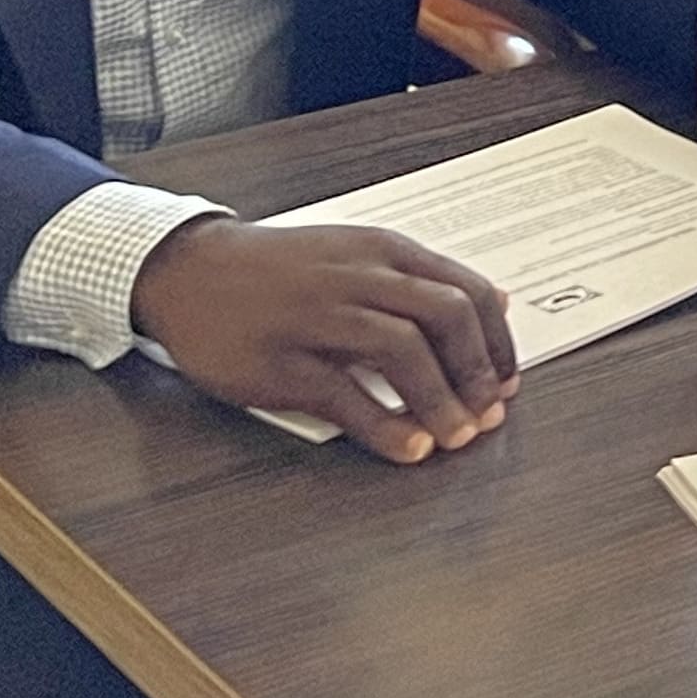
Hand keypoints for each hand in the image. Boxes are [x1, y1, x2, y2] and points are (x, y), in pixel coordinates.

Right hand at [132, 216, 515, 462]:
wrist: (188, 270)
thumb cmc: (281, 269)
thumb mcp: (358, 252)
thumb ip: (424, 277)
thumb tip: (500, 301)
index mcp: (384, 250)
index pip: (467, 291)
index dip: (498, 342)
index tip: (508, 380)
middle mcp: (358, 276)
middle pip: (446, 317)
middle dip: (479, 371)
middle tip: (490, 413)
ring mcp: (317, 316)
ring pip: (403, 351)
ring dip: (441, 401)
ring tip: (457, 437)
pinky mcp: (280, 360)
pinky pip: (346, 395)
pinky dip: (386, 426)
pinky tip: (409, 447)